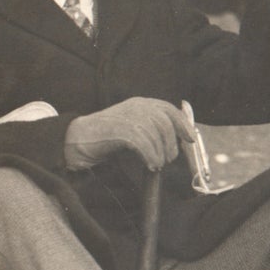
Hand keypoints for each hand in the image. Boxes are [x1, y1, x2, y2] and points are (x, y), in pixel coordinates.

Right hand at [63, 97, 195, 171]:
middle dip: (171, 144)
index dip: (183, 124)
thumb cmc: (105, 137)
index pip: (169, 109)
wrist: (78, 138)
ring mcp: (128, 116)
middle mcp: (136, 106)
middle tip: (167, 160)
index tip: (190, 139)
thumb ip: (150, 129)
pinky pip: (145, 144)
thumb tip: (174, 142)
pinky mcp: (121, 130)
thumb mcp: (131, 126)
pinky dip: (151, 157)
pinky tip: (150, 166)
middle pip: (165, 123)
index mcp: (140, 103)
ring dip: (161, 153)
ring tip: (156, 164)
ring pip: (157, 134)